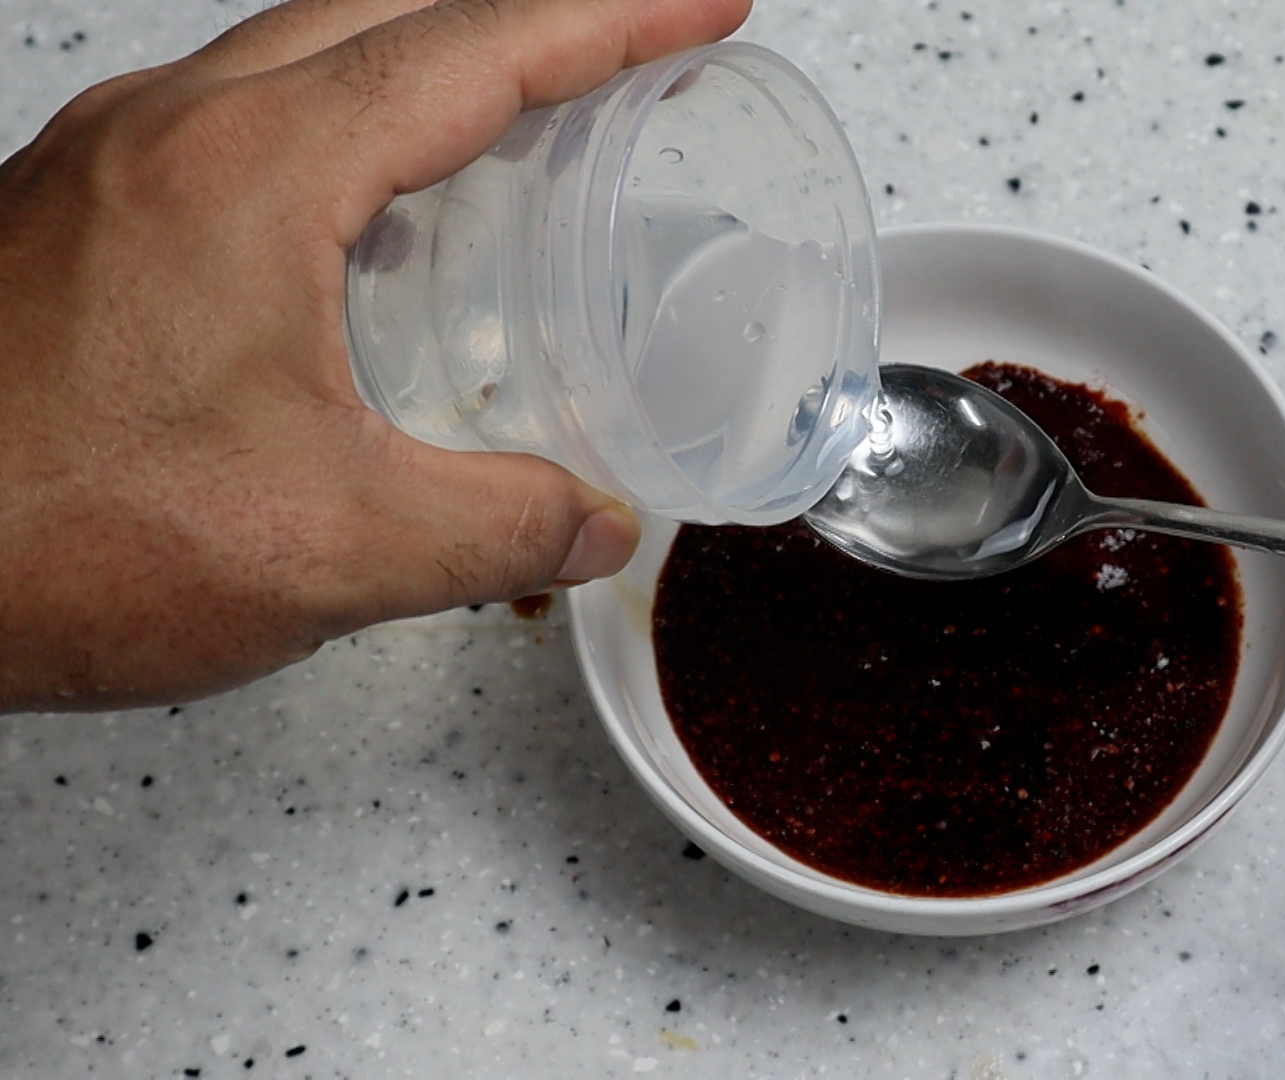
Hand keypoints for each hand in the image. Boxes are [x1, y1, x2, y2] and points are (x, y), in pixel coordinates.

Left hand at [0, 0, 750, 711]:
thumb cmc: (40, 535)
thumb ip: (497, 527)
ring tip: (523, 122)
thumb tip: (590, 524)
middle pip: (388, 9)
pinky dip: (340, 126)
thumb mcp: (328, 548)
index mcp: (253, 175)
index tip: (698, 7)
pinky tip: (369, 223)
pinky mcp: (72, 220)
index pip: (475, 50)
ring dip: (429, 62)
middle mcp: (171, 136)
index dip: (610, 21)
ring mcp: (108, 168)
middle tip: (627, 48)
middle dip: (528, 13)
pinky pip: (236, 121)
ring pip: (302, 51)